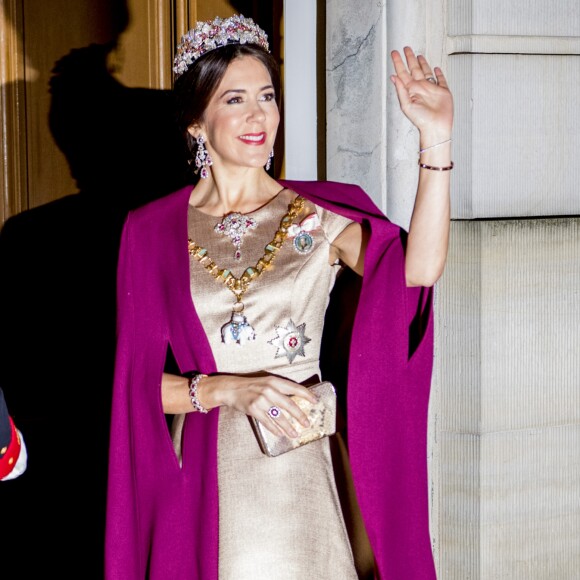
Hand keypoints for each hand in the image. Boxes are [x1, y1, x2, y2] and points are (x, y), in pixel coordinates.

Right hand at [202, 373, 317, 438]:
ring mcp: (261, 400)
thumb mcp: (267, 382)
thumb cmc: (251, 386)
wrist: (231, 389)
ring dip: (288, 427)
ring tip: (295, 434)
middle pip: (289, 404)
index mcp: (274, 381)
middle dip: (300, 415)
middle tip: (307, 423)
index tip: (315, 401)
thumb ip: (280, 389)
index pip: (295, 388)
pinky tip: (280, 434)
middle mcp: (269, 389)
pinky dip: (275, 429)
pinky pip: (268, 422)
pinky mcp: (254, 409)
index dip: (307, 395)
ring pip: (279, 416)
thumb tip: (296, 400)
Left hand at [390, 47, 452, 135]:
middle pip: (414, 69)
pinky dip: (438, 73)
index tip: (394, 53)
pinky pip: (441, 80)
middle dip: (409, 58)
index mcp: (411, 90)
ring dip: (422, 63)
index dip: (398, 62)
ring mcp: (432, 89)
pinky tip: (435, 68)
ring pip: (426, 71)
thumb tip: (393, 77)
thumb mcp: (407, 105)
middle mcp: (420, 88)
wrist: (436, 126)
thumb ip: (401, 90)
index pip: (403, 73)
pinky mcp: (443, 91)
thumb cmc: (421, 120)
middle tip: (405, 48)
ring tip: (417, 55)